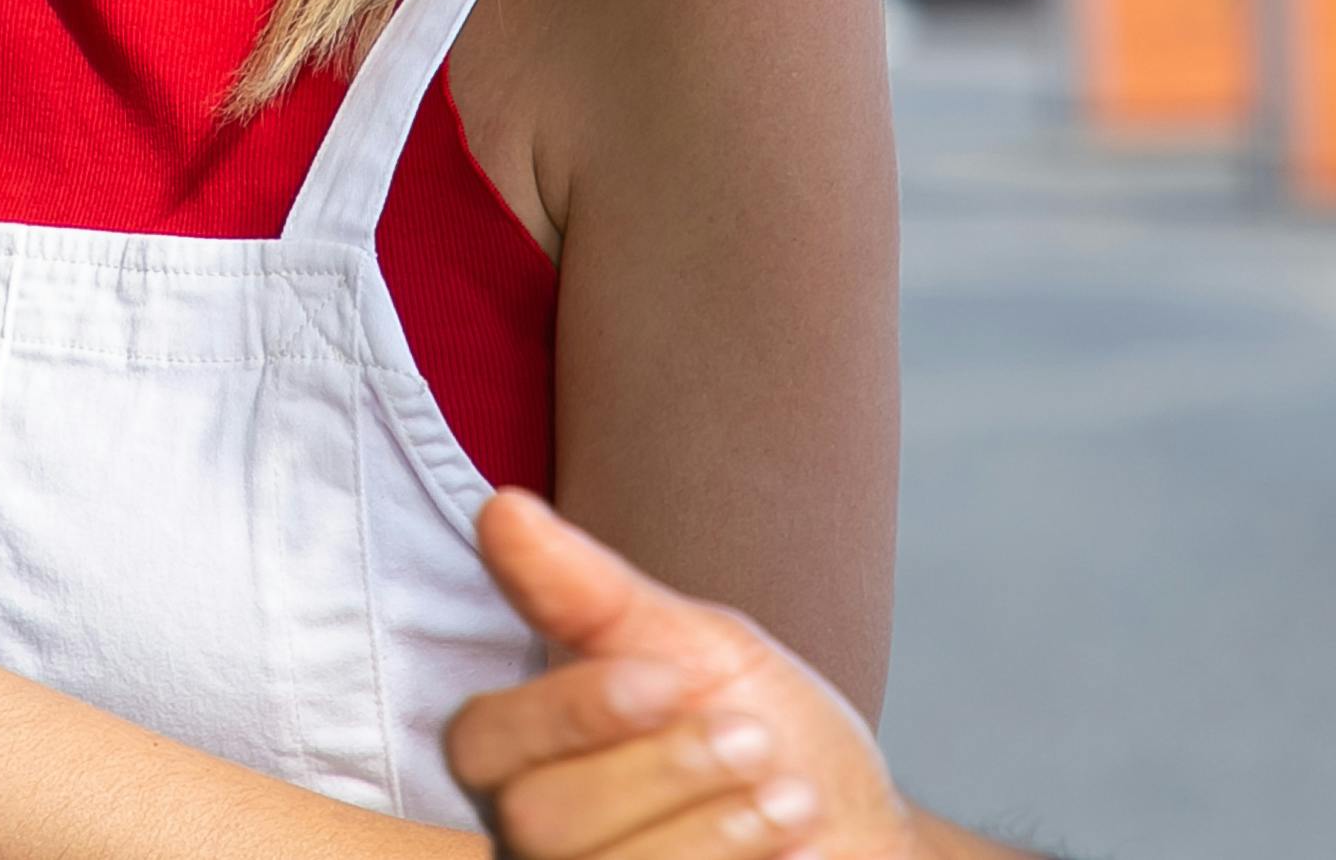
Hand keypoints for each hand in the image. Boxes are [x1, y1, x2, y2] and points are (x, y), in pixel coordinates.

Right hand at [447, 491, 921, 859]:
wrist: (855, 825)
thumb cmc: (762, 731)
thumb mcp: (687, 645)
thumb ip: (587, 592)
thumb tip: (500, 510)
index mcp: (526, 758)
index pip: (480, 742)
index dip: (566, 710)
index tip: (666, 678)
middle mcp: (535, 840)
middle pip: (535, 819)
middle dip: (657, 772)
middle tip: (749, 736)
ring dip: (710, 830)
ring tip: (789, 794)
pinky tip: (795, 843)